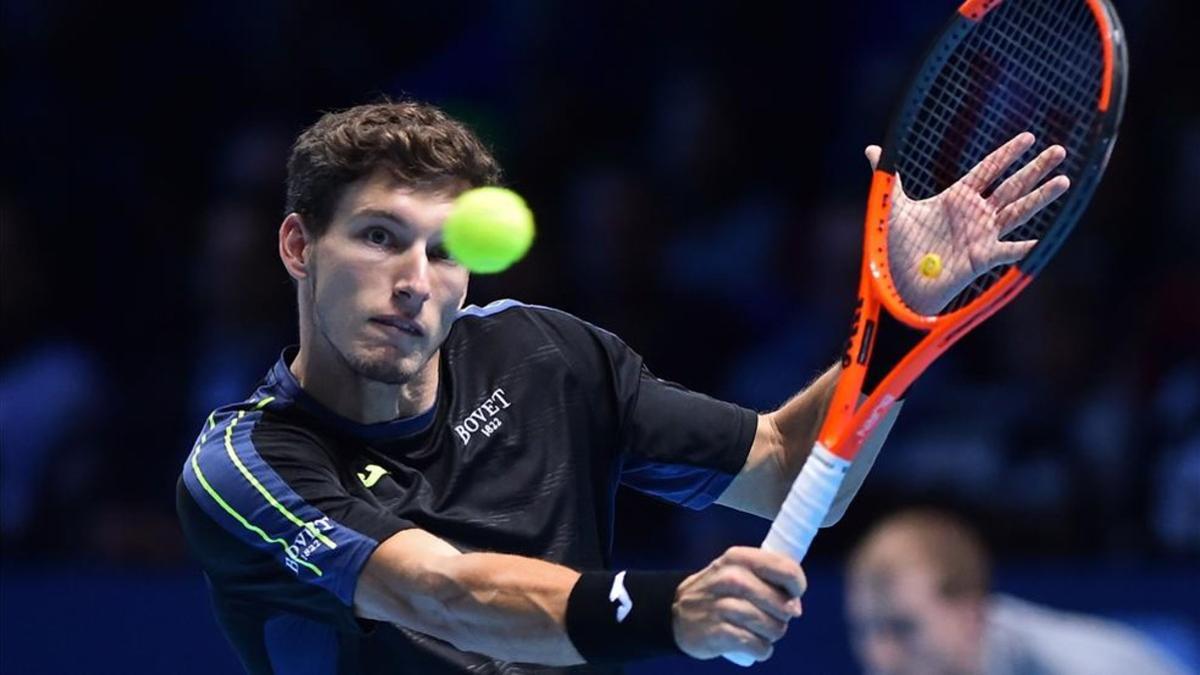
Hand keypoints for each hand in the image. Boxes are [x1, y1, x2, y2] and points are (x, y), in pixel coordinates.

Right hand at [672, 546, 805, 662]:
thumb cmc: (718, 592)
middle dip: (784, 616)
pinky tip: (754, 644)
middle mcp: (730, 578)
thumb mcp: (738, 571)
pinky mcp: (717, 632)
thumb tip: (795, 606)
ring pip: (772, 627)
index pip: (786, 568)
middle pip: (781, 604)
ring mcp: (721, 606)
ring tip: (760, 631)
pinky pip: (756, 645)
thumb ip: (768, 579)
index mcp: (739, 557)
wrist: (676, 614)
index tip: (793, 595)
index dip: (797, 585)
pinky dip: (761, 649)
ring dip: (772, 634)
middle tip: (771, 617)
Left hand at [865, 132, 1069, 314]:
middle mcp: (975, 214)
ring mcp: (983, 235)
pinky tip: (1045, 240)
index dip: (1008, 154)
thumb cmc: (897, 245)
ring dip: (1041, 197)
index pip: (988, 170)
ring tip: (1064, 180)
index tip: (1029, 137)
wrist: (897, 279)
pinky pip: (1010, 250)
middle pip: (1011, 186)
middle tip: (1059, 151)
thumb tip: (872, 150)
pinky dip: (1026, 246)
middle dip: (1035, 169)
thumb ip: (888, 177)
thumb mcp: (893, 207)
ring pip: (1018, 211)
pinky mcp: (983, 258)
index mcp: (957, 197)